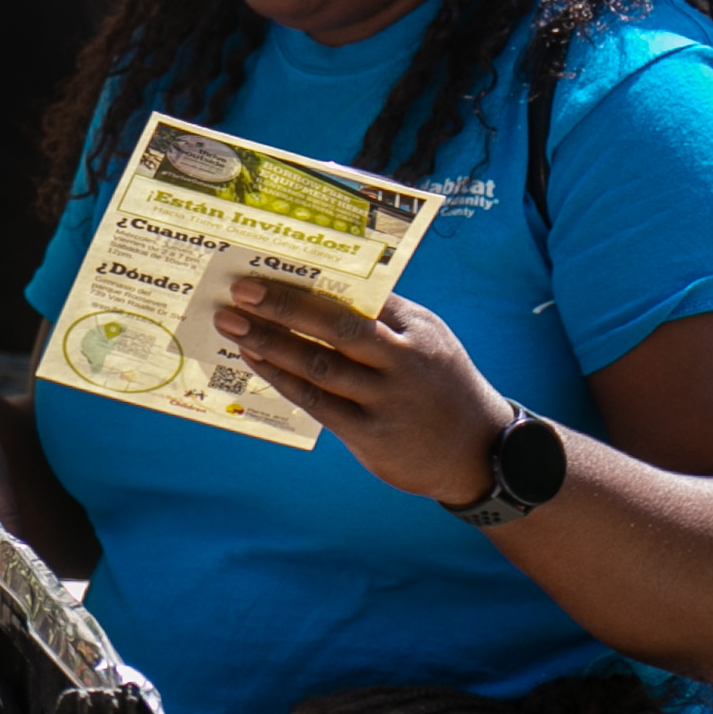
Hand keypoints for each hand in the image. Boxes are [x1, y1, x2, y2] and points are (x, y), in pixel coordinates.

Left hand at [212, 281, 513, 504]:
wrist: (480, 451)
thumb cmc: (441, 385)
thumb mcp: (428, 341)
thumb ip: (385, 317)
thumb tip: (323, 286)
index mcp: (417, 328)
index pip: (362, 293)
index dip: (313, 278)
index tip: (271, 262)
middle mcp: (404, 360)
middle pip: (336, 325)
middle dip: (284, 305)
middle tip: (240, 289)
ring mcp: (386, 398)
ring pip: (319, 365)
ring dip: (270, 342)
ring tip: (232, 323)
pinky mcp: (370, 433)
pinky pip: (316, 401)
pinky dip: (282, 378)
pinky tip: (254, 360)